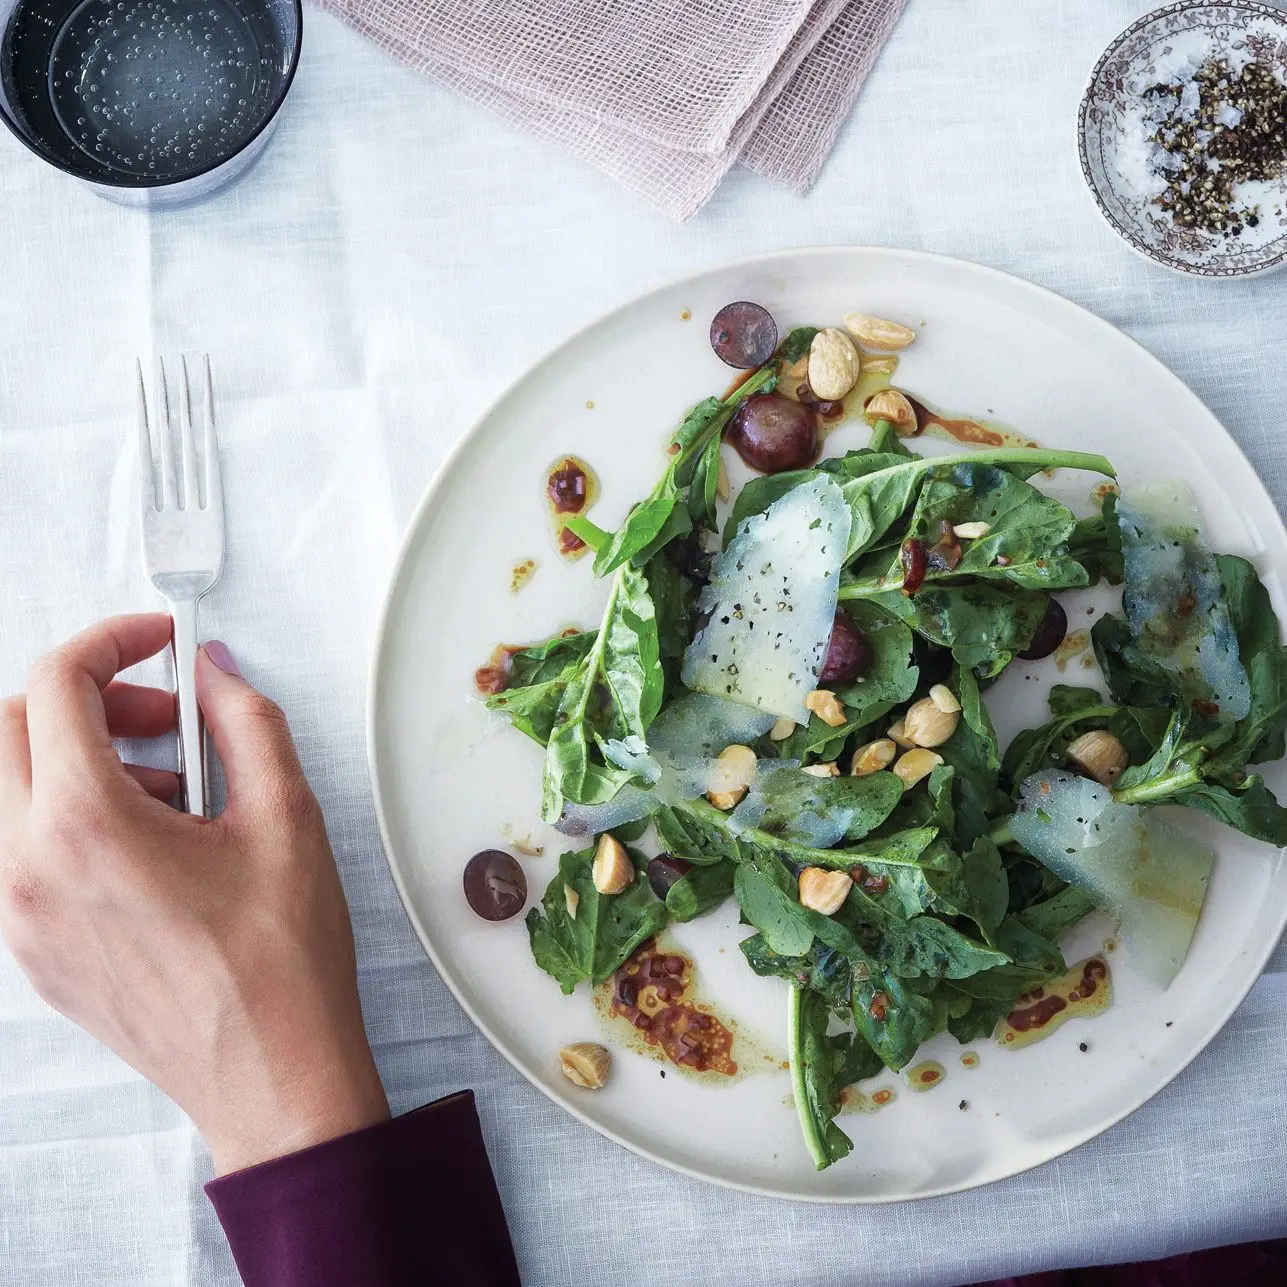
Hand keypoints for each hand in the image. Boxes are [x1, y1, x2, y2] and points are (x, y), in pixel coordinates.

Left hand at [0, 614, 388, 1174]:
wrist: (271, 1073)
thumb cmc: (280, 962)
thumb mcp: (285, 816)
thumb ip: (245, 722)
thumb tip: (213, 674)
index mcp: (83, 826)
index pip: (56, 686)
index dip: (112, 643)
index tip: (157, 644)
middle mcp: (26, 868)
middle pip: (8, 728)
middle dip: (85, 699)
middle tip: (163, 715)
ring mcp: (17, 915)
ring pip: (7, 790)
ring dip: (76, 758)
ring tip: (171, 788)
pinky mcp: (30, 948)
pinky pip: (19, 848)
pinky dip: (69, 815)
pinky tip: (151, 841)